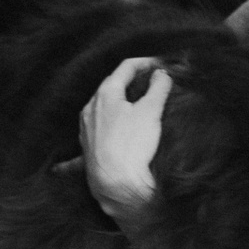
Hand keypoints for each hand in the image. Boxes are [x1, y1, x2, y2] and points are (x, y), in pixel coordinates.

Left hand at [75, 57, 172, 227]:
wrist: (116, 185)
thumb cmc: (132, 146)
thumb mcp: (151, 111)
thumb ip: (159, 88)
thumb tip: (161, 75)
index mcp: (105, 94)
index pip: (126, 68)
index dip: (146, 63)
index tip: (161, 65)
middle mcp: (90, 108)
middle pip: (112, 86)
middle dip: (132, 81)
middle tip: (152, 81)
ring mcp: (86, 129)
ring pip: (103, 107)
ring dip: (120, 101)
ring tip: (137, 103)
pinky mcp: (88, 148)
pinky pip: (97, 130)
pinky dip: (110, 122)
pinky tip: (113, 132)